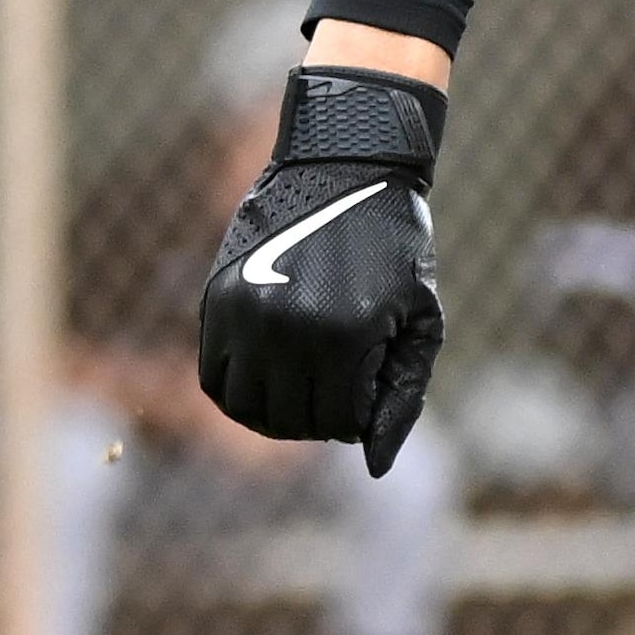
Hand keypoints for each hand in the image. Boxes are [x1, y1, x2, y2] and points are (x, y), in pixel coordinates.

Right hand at [195, 68, 448, 474]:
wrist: (348, 166)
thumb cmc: (397, 248)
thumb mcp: (420, 322)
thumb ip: (400, 396)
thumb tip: (377, 468)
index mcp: (346, 337)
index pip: (341, 424)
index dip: (360, 417)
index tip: (370, 382)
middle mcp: (288, 330)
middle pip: (294, 422)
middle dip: (323, 414)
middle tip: (342, 381)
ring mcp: (245, 315)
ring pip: (248, 410)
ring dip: (280, 410)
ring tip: (308, 380)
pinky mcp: (216, 301)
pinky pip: (214, 379)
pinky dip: (240, 392)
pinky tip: (270, 375)